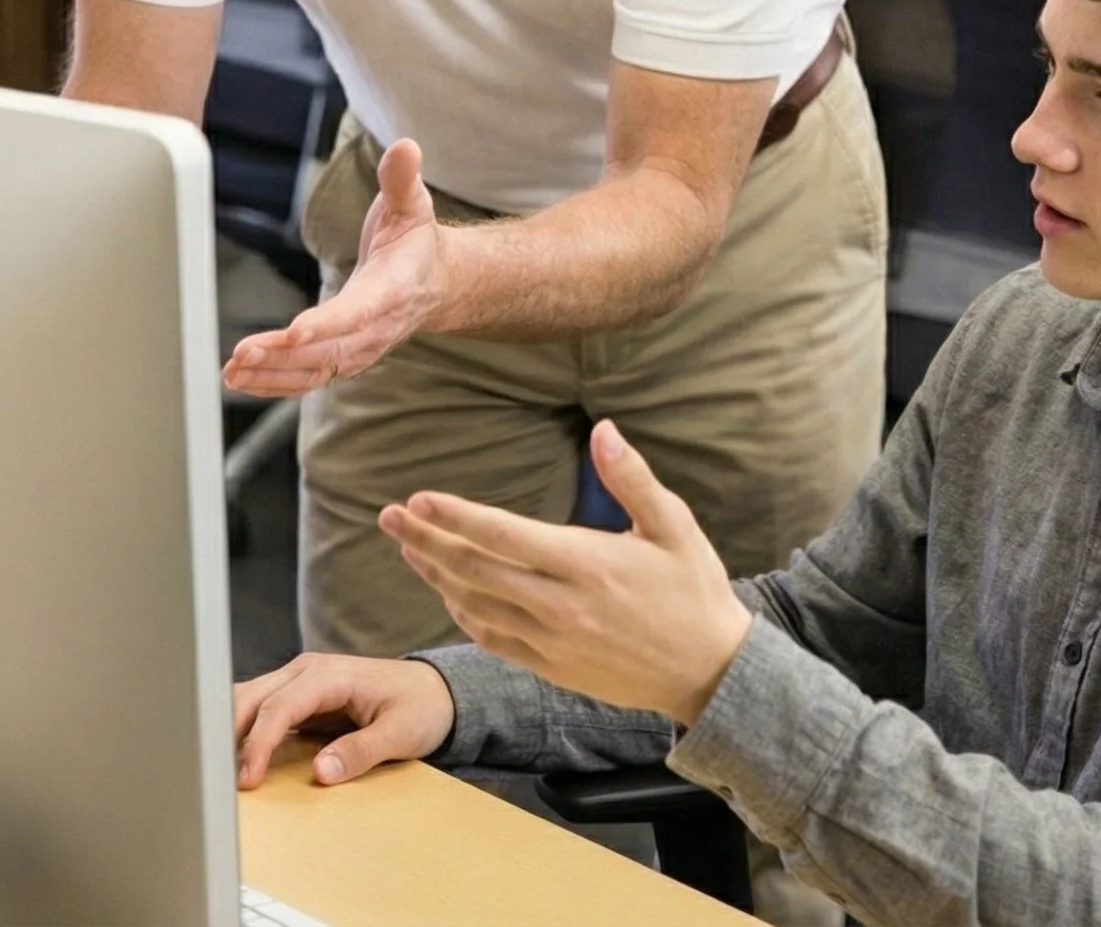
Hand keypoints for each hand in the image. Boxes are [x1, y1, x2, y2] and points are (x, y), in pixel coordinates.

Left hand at [223, 139, 446, 395]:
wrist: (434, 282)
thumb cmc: (414, 241)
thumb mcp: (412, 204)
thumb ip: (402, 179)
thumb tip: (406, 147)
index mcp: (393, 289)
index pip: (359, 311)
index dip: (326, 325)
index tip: (293, 331)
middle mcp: (377, 328)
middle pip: (329, 350)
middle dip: (283, 356)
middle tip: (242, 355)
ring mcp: (360, 349)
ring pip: (315, 370)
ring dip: (272, 375)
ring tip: (233, 371)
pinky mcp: (343, 357)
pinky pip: (309, 378)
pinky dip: (275, 383)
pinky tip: (242, 380)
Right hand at [231, 651, 455, 788]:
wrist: (435, 691)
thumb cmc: (420, 707)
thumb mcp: (401, 733)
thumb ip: (361, 751)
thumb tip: (321, 772)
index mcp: (330, 675)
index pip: (279, 707)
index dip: (258, 743)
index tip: (246, 778)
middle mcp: (307, 671)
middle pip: (251, 697)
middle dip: (228, 734)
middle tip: (217, 778)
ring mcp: (299, 681)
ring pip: (248, 699)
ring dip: (229, 730)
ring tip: (216, 770)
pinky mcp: (298, 696)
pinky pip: (261, 710)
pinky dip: (243, 731)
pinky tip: (232, 757)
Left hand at [379, 420, 753, 724]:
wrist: (710, 672)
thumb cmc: (695, 590)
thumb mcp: (675, 526)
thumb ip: (633, 478)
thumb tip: (604, 430)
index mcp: (588, 565)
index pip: (504, 536)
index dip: (456, 516)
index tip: (419, 497)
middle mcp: (562, 607)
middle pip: (475, 570)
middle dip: (426, 540)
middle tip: (390, 516)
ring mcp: (553, 642)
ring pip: (476, 606)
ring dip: (436, 574)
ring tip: (409, 546)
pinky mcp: (552, 667)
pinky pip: (493, 639)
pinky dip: (463, 612)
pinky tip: (448, 590)